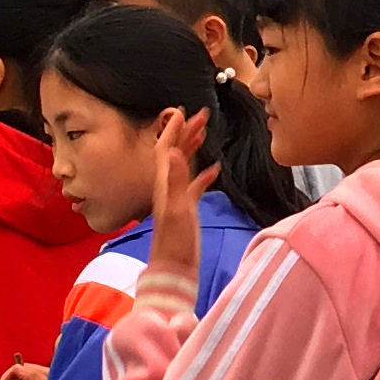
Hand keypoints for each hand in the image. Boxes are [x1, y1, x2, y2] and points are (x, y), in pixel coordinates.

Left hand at [146, 106, 217, 276]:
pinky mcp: (186, 209)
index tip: (183, 111)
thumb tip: (175, 151)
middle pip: (176, 152)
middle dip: (186, 132)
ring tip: (203, 133)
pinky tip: (215, 170)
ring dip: (193, 148)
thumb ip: (176, 180)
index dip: (174, 129)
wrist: (174, 269)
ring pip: (185, 166)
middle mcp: (168, 187)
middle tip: (201, 115)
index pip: (167, 148)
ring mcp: (177, 198)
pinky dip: (204, 174)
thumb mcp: (177, 209)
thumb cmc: (175, 242)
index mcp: (164, 183)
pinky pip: (195, 185)